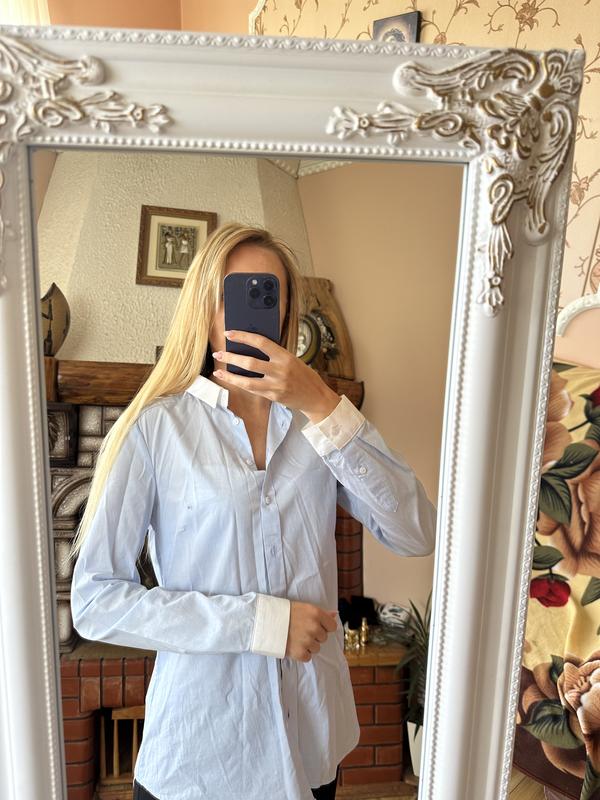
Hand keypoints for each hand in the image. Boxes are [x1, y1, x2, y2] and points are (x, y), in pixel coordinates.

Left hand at [212, 329, 339, 423]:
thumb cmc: (303, 375)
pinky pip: (253, 390)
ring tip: (218, 371)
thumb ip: (274, 355)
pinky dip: (240, 384)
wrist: (315, 397)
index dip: (243, 337)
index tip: (229, 334)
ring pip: (247, 381)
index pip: (261, 342)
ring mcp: (276, 385)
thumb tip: (250, 348)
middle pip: (250, 362)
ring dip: (230, 376)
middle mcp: (280, 371)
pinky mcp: (273, 397)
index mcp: (286, 357)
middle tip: (218, 353)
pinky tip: (231, 380)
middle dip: (231, 358)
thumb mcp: (292, 360)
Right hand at [285, 601, 338, 661]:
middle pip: (324, 638)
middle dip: (315, 635)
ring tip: (296, 637)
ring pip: (316, 648)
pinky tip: (294, 645)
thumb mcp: (304, 608)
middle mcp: (314, 627)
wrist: (266, 621)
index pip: (332, 626)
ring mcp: (307, 641)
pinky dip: (301, 654)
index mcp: (316, 614)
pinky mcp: (299, 653)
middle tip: (302, 630)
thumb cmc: (286, 612)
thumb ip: (322, 613)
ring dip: (308, 645)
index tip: (316, 626)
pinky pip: (308, 657)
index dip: (325, 627)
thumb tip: (335, 615)